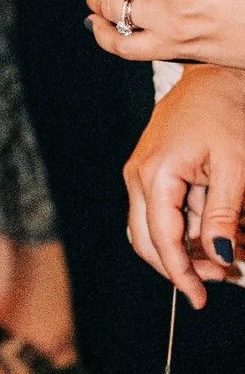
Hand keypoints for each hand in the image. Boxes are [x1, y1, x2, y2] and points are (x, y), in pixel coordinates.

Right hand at [125, 68, 244, 304]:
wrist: (215, 76)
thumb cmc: (226, 112)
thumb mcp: (234, 167)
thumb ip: (223, 214)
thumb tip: (218, 256)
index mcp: (155, 175)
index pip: (162, 239)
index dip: (181, 273)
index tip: (201, 297)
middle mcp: (139, 177)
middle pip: (146, 241)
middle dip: (181, 266)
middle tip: (217, 281)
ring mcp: (141, 174)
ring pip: (153, 229)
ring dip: (186, 249)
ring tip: (226, 253)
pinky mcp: (151, 171)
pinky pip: (162, 211)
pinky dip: (186, 229)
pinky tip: (215, 231)